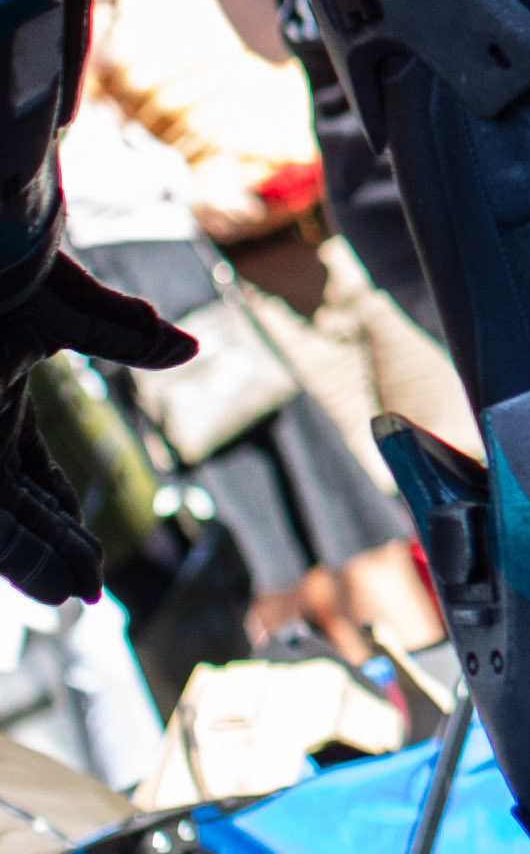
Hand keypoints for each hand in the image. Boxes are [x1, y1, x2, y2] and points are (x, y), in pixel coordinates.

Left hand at [0, 250, 195, 611]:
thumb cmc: (9, 259)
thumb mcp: (68, 304)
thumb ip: (123, 331)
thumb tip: (188, 350)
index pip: (27, 477)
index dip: (55, 516)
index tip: (85, 557)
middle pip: (16, 503)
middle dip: (50, 548)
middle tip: (82, 589)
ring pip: (3, 519)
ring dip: (39, 561)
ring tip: (75, 594)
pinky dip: (22, 552)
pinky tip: (57, 578)